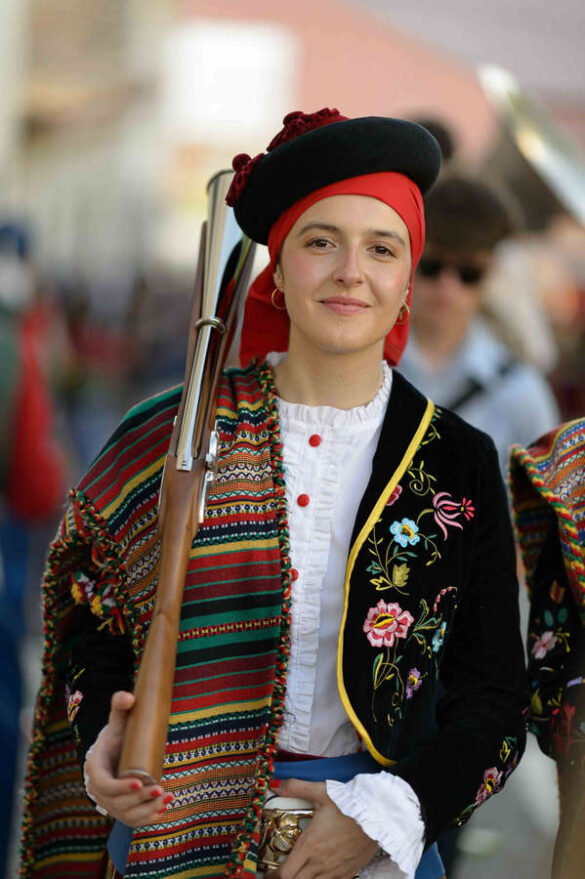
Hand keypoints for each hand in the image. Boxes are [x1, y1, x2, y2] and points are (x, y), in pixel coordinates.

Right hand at [84, 690, 172, 826]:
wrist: (113, 753)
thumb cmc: (116, 737)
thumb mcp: (117, 722)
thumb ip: (119, 707)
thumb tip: (129, 696)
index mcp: (95, 770)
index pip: (105, 785)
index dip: (121, 787)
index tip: (140, 782)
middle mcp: (98, 792)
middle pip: (117, 803)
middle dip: (140, 800)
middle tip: (160, 789)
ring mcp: (109, 803)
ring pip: (126, 815)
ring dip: (147, 811)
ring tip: (167, 798)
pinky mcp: (120, 810)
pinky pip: (131, 820)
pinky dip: (146, 819)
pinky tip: (162, 811)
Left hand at [272, 779, 378, 878]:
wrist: (378, 814)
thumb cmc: (349, 803)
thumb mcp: (321, 791)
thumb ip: (297, 788)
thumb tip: (277, 785)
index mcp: (309, 845)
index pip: (285, 873)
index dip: (273, 876)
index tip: (269, 873)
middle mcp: (320, 863)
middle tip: (281, 873)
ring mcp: (335, 870)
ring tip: (300, 872)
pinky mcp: (349, 873)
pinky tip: (320, 873)